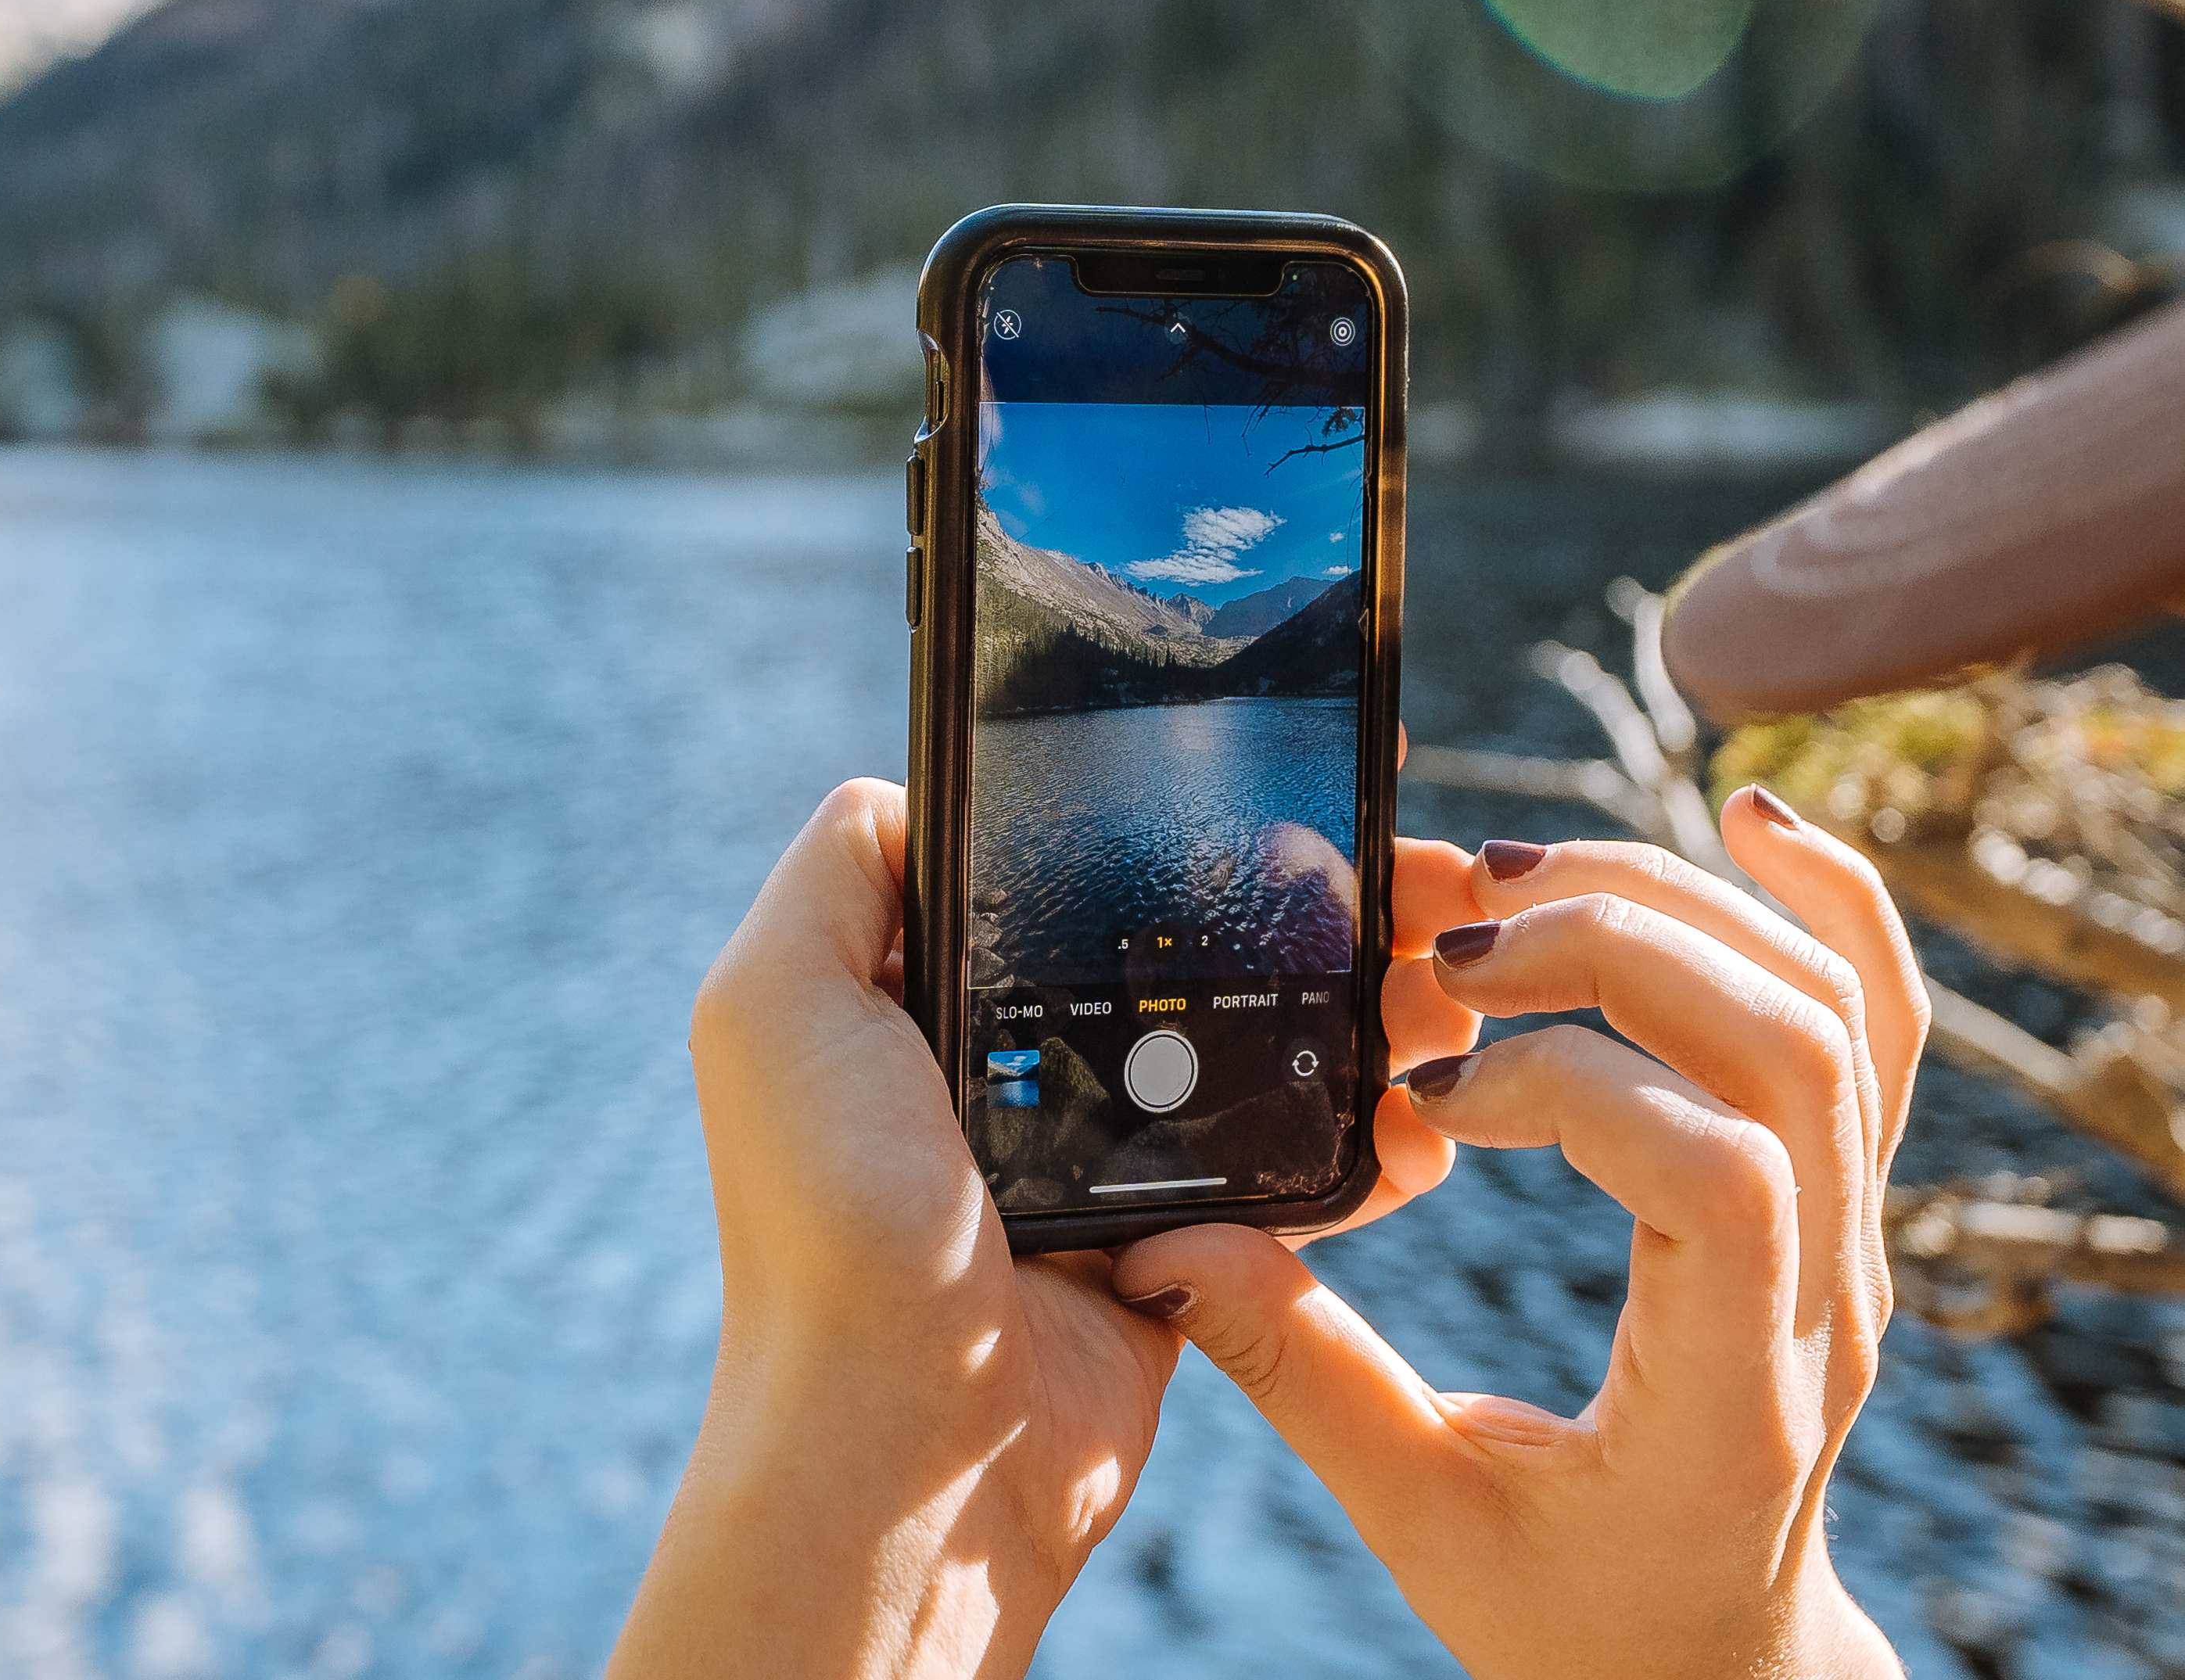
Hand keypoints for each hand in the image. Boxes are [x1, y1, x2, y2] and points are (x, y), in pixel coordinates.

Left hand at [607, 779, 1489, 1679]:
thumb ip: (836, 870)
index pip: (1044, 867)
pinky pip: (1286, 1164)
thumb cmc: (829, 1223)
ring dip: (1354, 1004)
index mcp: (912, 995)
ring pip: (1250, 1042)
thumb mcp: (774, 1004)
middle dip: (1289, 899)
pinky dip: (1363, 1133)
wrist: (912, 1450)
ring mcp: (1100, 1156)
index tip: (1268, 766)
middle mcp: (1001, 1064)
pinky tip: (1418, 1099)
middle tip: (1403, 865)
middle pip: (1168, 941)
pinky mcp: (1181, 1244)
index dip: (1144, 814)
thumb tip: (925, 787)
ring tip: (1442, 972)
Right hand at [1116, 787, 1927, 1679]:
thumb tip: (1166, 1249)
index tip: (1424, 1106)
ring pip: (1834, 1007)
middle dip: (1605, 950)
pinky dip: (1830, 901)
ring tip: (1514, 890)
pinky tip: (1746, 816)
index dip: (1563, 1089)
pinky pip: (1884, 1021)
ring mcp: (1856, 1236)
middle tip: (1449, 953)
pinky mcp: (1844, 1195)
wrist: (1715, 1663)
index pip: (1717, 1172)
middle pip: (1786, 1044)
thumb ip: (1301, 1376)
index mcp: (1730, 1391)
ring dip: (1675, 905)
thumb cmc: (1574, 1614)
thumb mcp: (1423, 1522)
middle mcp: (1827, 1296)